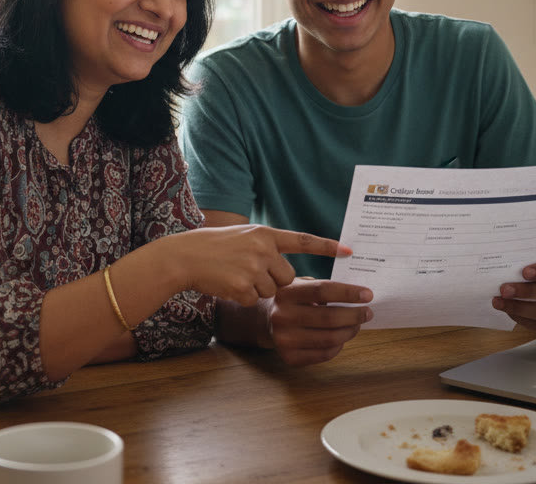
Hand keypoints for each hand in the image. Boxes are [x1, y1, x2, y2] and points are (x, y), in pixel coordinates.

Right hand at [169, 225, 347, 307]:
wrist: (185, 256)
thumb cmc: (214, 247)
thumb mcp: (244, 237)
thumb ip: (267, 248)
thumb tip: (290, 272)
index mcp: (265, 234)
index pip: (303, 240)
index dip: (328, 246)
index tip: (350, 251)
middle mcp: (262, 249)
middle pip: (287, 277)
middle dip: (274, 280)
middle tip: (249, 271)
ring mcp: (253, 268)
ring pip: (272, 291)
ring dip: (256, 289)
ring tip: (234, 275)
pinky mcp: (243, 287)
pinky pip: (254, 301)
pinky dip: (241, 297)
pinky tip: (227, 285)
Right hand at [263, 278, 372, 365]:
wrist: (264, 319)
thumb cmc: (292, 299)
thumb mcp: (300, 284)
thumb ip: (323, 287)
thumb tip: (359, 296)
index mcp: (286, 292)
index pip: (323, 290)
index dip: (348, 293)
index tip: (368, 294)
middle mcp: (282, 316)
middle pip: (329, 317)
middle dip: (355, 315)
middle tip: (368, 312)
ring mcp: (284, 339)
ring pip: (330, 338)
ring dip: (350, 331)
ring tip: (357, 324)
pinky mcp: (289, 357)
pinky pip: (324, 354)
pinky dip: (339, 345)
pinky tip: (341, 337)